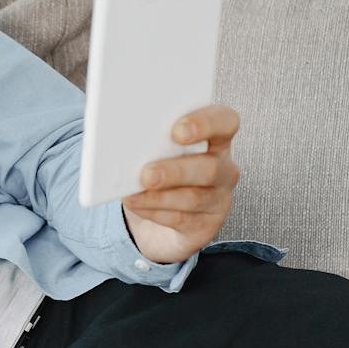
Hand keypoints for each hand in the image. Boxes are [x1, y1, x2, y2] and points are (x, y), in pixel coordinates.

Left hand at [119, 103, 241, 264]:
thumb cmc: (159, 168)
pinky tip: (135, 204)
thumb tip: (123, 137)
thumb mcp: (156, 148)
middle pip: (210, 167)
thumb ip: (150, 138)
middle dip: (176, 171)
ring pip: (194, 198)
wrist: (158, 214)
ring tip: (133, 192)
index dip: (205, 124)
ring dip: (160, 196)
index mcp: (216, 137)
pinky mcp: (206, 224)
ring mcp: (218, 198)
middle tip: (147, 173)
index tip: (177, 131)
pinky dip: (154, 211)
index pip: (225, 122)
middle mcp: (223, 167)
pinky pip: (182, 220)